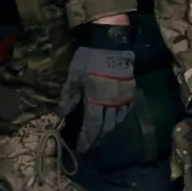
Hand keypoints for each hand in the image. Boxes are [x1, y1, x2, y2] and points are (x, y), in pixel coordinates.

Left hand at [58, 21, 135, 152]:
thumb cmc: (89, 59)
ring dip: (108, 129)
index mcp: (97, 101)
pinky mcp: (131, 90)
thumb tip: (60, 115)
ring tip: (100, 133)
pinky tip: (115, 118)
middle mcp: (113, 103)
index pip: (92, 127)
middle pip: (106, 127)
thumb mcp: (74, 77)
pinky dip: (120, 117)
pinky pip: (127, 110)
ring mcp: (124, 97)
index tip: (81, 149)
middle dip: (97, 138)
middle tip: (90, 143)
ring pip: (118, 120)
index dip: (87, 140)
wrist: (110, 42)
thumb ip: (68, 98)